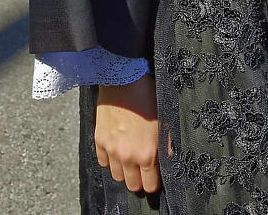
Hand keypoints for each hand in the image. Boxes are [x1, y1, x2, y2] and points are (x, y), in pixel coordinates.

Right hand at [94, 77, 159, 193]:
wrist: (123, 81)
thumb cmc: (147, 98)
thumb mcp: (164, 122)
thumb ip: (165, 146)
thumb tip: (168, 161)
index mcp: (147, 154)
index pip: (150, 185)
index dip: (153, 184)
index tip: (155, 179)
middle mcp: (127, 157)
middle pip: (132, 185)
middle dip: (139, 181)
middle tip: (143, 171)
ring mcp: (111, 150)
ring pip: (117, 176)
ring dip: (124, 172)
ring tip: (129, 161)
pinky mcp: (99, 141)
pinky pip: (103, 162)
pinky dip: (110, 160)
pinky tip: (116, 151)